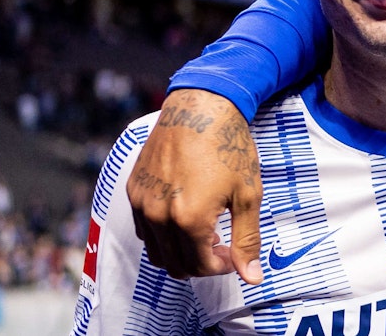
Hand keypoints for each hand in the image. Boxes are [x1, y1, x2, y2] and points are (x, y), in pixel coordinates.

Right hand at [127, 88, 264, 283]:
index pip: (200, 266)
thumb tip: (252, 277)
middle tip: (221, 247)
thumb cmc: (228, 148)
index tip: (233, 254)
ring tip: (203, 234)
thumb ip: (247, 240)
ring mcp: (141, 202)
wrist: (200, 107)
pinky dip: (162, 235)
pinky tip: (183, 217)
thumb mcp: (247, 196)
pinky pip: (143, 228)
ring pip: (155, 251)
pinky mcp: (133, 189)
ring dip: (179, 253)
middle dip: (201, 263)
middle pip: (175, 264)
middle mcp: (158, 215)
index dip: (221, 267)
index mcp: (188, 219)